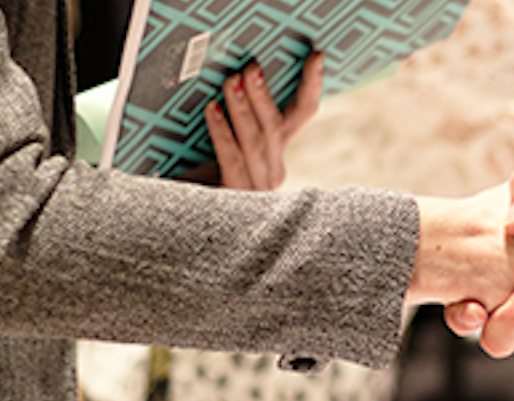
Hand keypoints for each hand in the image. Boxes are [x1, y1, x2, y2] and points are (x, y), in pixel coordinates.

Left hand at [178, 52, 324, 189]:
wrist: (197, 230)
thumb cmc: (200, 181)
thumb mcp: (222, 148)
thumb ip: (233, 123)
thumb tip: (230, 75)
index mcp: (276, 156)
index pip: (303, 114)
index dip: (312, 85)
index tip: (317, 56)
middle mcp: (273, 172)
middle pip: (276, 127)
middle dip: (264, 94)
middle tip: (252, 67)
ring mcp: (258, 188)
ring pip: (256, 141)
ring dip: (243, 108)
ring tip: (231, 81)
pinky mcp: (237, 197)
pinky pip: (232, 159)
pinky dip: (222, 131)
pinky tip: (212, 109)